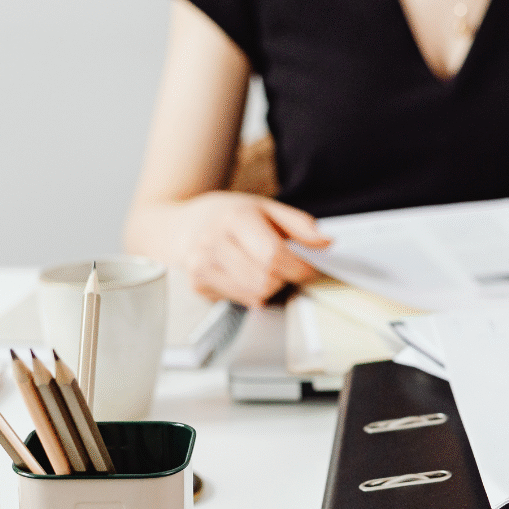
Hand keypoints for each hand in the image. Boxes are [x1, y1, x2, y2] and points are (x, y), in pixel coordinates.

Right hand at [180, 191, 331, 306]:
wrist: (181, 225)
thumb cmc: (228, 216)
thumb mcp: (265, 207)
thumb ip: (299, 225)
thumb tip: (326, 242)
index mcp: (234, 217)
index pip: (274, 255)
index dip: (298, 267)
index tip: (308, 268)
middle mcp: (214, 241)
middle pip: (265, 279)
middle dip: (283, 277)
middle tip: (283, 268)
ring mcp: (202, 265)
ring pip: (255, 295)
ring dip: (269, 287)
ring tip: (263, 270)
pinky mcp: (198, 284)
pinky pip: (241, 300)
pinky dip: (252, 293)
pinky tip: (244, 275)